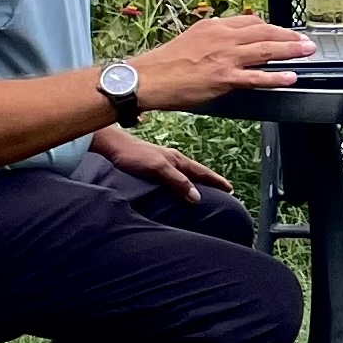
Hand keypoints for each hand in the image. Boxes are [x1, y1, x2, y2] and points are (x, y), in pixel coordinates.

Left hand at [89, 123, 233, 202]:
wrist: (112, 145)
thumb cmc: (133, 155)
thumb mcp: (158, 169)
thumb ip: (177, 182)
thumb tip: (197, 197)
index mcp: (177, 159)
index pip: (202, 172)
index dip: (216, 181)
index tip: (230, 190)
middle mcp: (172, 158)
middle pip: (196, 171)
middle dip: (210, 180)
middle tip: (224, 190)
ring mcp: (163, 160)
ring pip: (185, 172)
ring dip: (196, 180)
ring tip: (204, 189)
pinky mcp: (152, 163)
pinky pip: (174, 173)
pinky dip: (182, 180)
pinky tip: (177, 184)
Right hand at [133, 12, 318, 108]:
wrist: (148, 78)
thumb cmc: (164, 63)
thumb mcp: (190, 39)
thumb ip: (212, 39)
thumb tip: (226, 43)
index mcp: (214, 26)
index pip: (251, 21)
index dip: (271, 27)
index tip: (283, 31)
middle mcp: (223, 37)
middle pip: (264, 32)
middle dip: (288, 35)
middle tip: (306, 40)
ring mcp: (226, 58)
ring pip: (266, 50)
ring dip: (290, 50)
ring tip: (307, 51)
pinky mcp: (225, 78)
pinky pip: (257, 77)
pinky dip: (277, 76)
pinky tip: (291, 76)